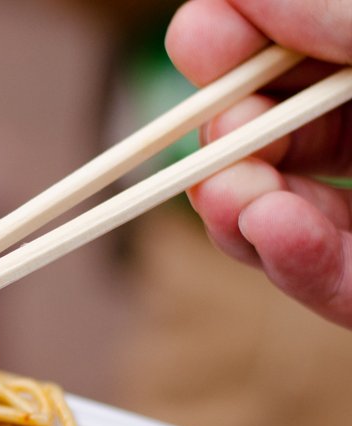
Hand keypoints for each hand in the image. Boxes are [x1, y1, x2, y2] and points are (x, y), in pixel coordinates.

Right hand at [166, 0, 351, 327]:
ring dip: (241, 207)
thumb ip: (327, 8)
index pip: (302, 53)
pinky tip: (271, 229)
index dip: (241, 47)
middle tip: (221, 127)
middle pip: (282, 133)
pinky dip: (293, 263)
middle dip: (229, 134)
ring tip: (234, 195)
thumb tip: (227, 0)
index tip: (200, 37)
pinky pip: (336, 286)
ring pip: (287, 215)